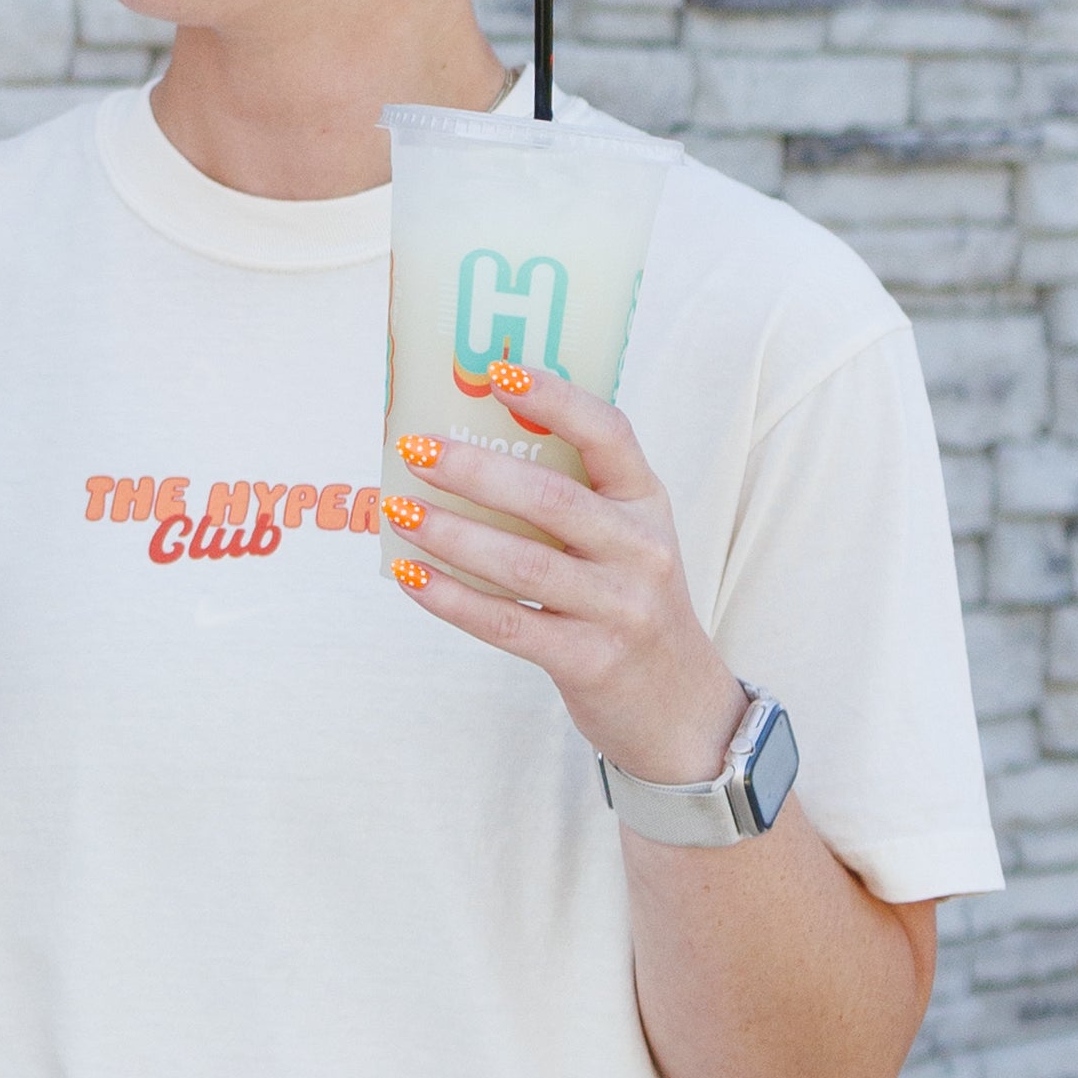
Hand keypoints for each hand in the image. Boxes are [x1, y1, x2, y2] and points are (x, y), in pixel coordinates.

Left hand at [381, 365, 745, 786]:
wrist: (679, 706)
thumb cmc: (628, 600)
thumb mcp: (625, 537)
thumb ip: (572, 494)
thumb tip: (466, 442)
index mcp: (648, 502)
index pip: (609, 433)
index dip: (555, 398)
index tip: (497, 372)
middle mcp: (642, 550)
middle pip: (551, 499)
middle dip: (475, 472)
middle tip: (415, 450)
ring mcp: (619, 608)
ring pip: (522, 564)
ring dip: (451, 534)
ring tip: (398, 510)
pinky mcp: (589, 660)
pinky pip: (507, 624)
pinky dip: (451, 598)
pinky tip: (410, 575)